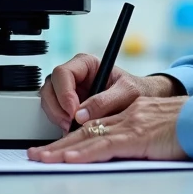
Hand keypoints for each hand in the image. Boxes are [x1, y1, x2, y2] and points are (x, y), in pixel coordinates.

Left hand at [28, 96, 188, 162]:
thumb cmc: (191, 129)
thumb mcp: (160, 134)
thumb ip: (142, 143)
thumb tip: (126, 164)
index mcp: (131, 114)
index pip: (95, 127)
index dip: (72, 139)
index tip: (55, 151)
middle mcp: (126, 116)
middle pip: (84, 131)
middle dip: (58, 146)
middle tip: (36, 155)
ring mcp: (130, 124)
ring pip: (88, 137)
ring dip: (62, 151)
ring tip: (41, 159)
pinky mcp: (137, 135)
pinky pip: (104, 144)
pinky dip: (84, 152)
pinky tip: (69, 158)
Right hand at [39, 54, 179, 128]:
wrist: (144, 104)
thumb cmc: (137, 91)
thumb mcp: (127, 93)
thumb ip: (105, 101)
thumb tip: (81, 114)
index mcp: (86, 63)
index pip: (63, 73)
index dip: (64, 92)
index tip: (73, 110)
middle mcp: (75, 75)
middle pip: (51, 86)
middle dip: (57, 107)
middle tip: (69, 123)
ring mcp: (69, 90)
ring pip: (49, 99)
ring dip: (56, 115)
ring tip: (71, 128)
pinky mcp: (68, 106)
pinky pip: (54, 111)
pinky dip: (59, 121)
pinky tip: (71, 130)